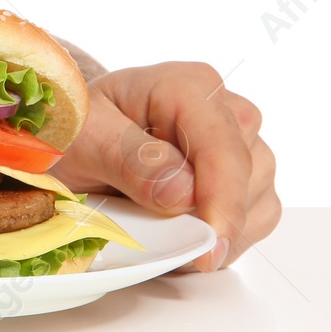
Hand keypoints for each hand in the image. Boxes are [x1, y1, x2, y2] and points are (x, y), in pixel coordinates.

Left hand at [48, 62, 278, 271]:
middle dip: (209, 218)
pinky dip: (222, 239)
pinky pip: (256, 218)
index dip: (221, 200)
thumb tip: (184, 195)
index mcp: (187, 86)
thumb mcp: (83, 139)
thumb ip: (130, 162)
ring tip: (155, 230)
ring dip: (215, 231)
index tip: (208, 244)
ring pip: (258, 201)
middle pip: (247, 175)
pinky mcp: (244, 174)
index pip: (223, 147)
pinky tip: (178, 234)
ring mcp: (239, 143)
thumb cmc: (75, 129)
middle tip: (155, 238)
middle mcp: (223, 110)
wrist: (72, 138)